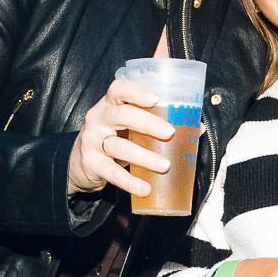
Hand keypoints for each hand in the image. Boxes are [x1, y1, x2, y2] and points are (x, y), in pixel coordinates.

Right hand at [66, 76, 174, 195]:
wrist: (80, 160)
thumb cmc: (114, 136)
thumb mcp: (130, 124)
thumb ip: (158, 121)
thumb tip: (197, 127)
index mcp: (110, 103)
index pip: (118, 88)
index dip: (137, 91)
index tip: (157, 98)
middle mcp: (99, 118)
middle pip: (121, 115)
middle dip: (147, 123)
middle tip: (169, 133)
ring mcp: (93, 141)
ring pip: (119, 146)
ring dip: (144, 156)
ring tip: (164, 166)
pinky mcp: (91, 163)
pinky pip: (111, 172)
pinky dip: (129, 182)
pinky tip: (144, 187)